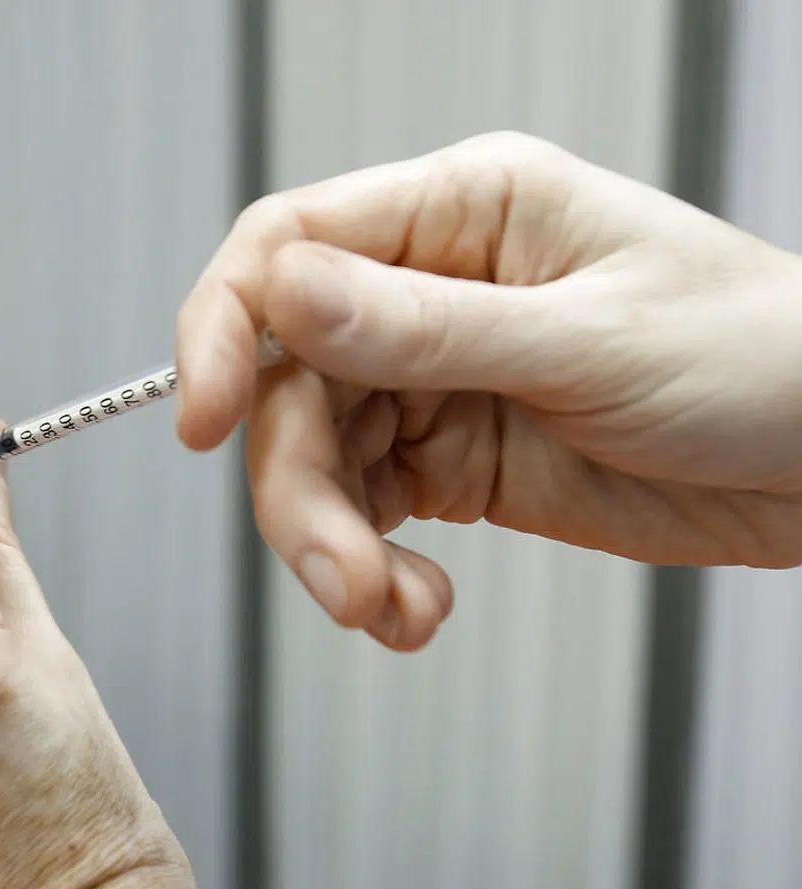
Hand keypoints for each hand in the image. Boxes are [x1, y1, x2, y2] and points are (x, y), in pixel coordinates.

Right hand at [176, 130, 801, 651]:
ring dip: (334, 548)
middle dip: (299, 491)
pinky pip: (366, 515)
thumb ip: (423, 326)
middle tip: (341, 575)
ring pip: (317, 461)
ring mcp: (434, 381)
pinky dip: (374, 574)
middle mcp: (428, 292)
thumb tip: (281, 294)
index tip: (203, 417)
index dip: (224, 328)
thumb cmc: (759, 357)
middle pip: (291, 383)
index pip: (288, 247)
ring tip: (386, 609)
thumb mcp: (588, 342)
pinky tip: (416, 610)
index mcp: (461, 216)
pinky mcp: (447, 463)